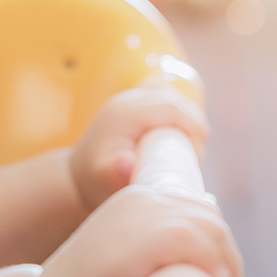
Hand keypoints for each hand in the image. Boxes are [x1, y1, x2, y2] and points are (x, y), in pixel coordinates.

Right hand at [40, 182, 242, 276]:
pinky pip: (194, 240)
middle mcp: (141, 200)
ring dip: (228, 264)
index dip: (218, 244)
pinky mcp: (142, 240)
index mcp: (137, 200)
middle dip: (228, 256)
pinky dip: (213, 263)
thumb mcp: (124, 255)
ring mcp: (140, 217)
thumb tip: (207, 255)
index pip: (197, 209)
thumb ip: (156, 244)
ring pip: (209, 227)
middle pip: (210, 217)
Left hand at [69, 85, 208, 212]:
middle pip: (174, 99)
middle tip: (196, 154)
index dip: (193, 126)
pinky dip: (175, 112)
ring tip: (188, 147)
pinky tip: (176, 134)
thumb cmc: (96, 180)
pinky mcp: (131, 103)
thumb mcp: (104, 178)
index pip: (172, 108)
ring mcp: (128, 98)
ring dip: (186, 117)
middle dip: (193, 124)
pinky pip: (162, 97)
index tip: (199, 154)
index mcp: (125, 113)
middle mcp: (126, 100)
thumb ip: (115, 172)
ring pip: (170, 96)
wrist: (77, 176)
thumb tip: (126, 164)